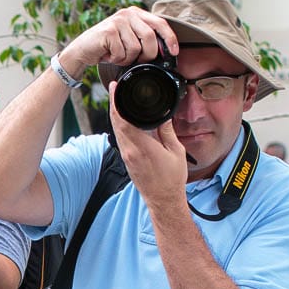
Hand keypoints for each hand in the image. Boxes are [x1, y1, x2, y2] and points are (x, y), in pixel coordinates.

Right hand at [58, 7, 180, 78]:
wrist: (82, 50)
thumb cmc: (108, 47)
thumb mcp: (129, 38)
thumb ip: (144, 38)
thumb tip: (165, 50)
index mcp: (136, 13)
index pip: (160, 23)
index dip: (170, 38)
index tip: (174, 52)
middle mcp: (128, 13)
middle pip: (150, 37)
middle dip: (147, 55)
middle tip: (137, 60)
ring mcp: (118, 21)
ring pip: (136, 48)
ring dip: (127, 58)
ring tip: (117, 55)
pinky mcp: (108, 31)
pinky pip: (121, 53)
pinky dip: (116, 59)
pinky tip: (108, 55)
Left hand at [107, 89, 190, 204]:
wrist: (163, 199)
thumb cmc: (172, 179)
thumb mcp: (176, 151)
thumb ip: (167, 131)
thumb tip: (164, 116)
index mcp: (141, 147)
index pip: (123, 120)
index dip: (116, 102)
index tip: (115, 88)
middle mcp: (129, 151)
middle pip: (115, 122)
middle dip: (113, 103)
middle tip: (115, 88)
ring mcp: (126, 156)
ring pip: (116, 130)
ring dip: (115, 113)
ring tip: (118, 99)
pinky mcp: (126, 160)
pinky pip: (120, 138)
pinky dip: (119, 125)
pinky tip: (123, 118)